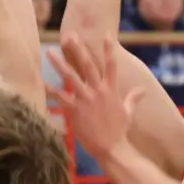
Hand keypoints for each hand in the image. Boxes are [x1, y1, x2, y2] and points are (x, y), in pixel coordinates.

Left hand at [47, 35, 143, 159]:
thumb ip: (134, 98)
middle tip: (70, 35)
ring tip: (50, 52)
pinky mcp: (76, 109)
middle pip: (88, 65)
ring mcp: (87, 99)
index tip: (106, 35)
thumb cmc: (120, 131)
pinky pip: (60, 97)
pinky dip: (49, 89)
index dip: (109, 50)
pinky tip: (40, 81)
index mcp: (111, 90)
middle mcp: (99, 91)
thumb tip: (143, 90)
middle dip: (78, 49)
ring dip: (60, 64)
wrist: (112, 148)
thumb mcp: (128, 112)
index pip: (111, 65)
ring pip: (71, 77)